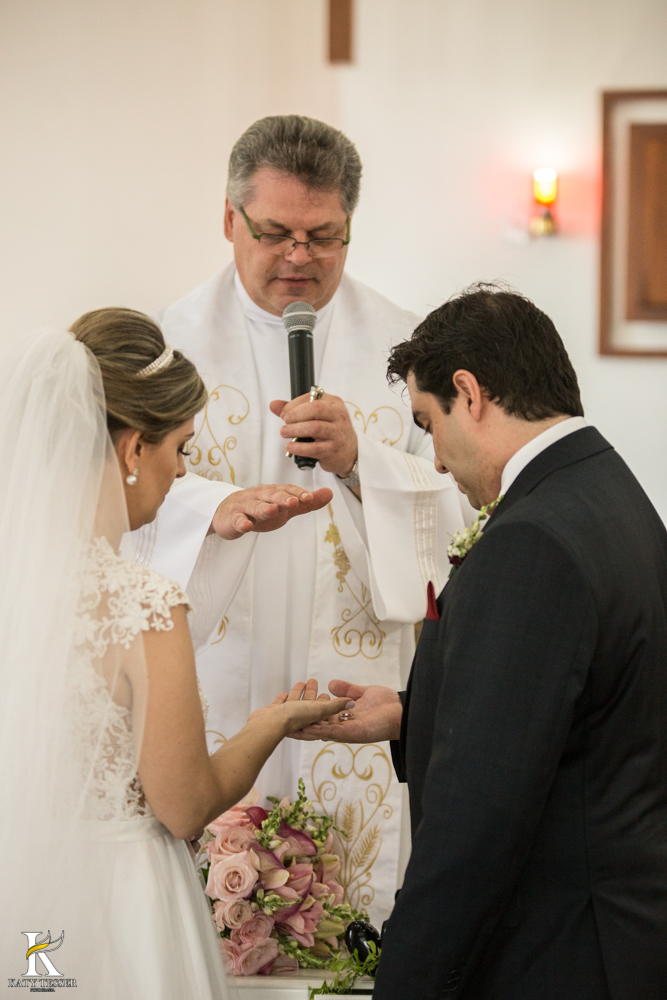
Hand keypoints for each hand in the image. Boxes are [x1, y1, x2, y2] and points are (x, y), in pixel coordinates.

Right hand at [211, 484, 332, 539]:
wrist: (227, 513)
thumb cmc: (260, 509)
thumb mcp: (285, 507)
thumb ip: (306, 503)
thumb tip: (330, 493)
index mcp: (273, 492)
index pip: (287, 490)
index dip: (298, 494)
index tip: (309, 498)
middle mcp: (259, 496)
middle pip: (272, 496)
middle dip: (283, 498)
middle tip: (295, 502)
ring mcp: (245, 507)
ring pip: (255, 506)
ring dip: (264, 508)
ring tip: (273, 510)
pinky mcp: (232, 519)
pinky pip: (237, 520)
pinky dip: (241, 522)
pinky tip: (247, 526)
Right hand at [249, 680, 351, 736]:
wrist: (269, 724)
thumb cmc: (295, 718)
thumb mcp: (318, 710)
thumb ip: (335, 706)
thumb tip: (352, 704)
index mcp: (311, 721)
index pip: (321, 712)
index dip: (324, 702)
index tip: (326, 693)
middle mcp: (299, 721)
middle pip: (307, 705)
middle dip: (311, 694)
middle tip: (313, 680)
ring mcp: (285, 718)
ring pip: (294, 704)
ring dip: (298, 694)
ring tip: (301, 683)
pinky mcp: (273, 714)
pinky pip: (280, 705)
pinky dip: (283, 699)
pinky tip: (284, 694)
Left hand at [270, 394, 357, 476]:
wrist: (349, 453)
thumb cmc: (330, 431)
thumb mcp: (316, 416)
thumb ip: (294, 409)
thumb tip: (273, 405)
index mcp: (333, 403)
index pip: (311, 398)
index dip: (294, 405)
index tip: (284, 413)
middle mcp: (338, 416)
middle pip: (315, 409)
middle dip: (295, 415)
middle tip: (285, 422)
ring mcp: (337, 433)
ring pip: (315, 428)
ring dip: (295, 430)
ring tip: (285, 433)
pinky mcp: (333, 449)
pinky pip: (314, 448)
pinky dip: (299, 448)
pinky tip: (291, 447)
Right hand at [288, 680, 402, 743]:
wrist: (402, 711)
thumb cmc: (386, 704)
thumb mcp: (363, 693)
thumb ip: (347, 690)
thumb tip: (331, 683)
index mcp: (344, 717)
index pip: (322, 716)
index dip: (308, 714)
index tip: (293, 710)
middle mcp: (343, 726)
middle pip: (318, 726)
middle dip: (302, 724)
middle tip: (284, 721)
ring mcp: (346, 731)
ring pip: (322, 730)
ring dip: (307, 728)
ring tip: (291, 726)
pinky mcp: (352, 733)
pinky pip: (333, 732)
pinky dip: (320, 730)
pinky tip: (308, 726)